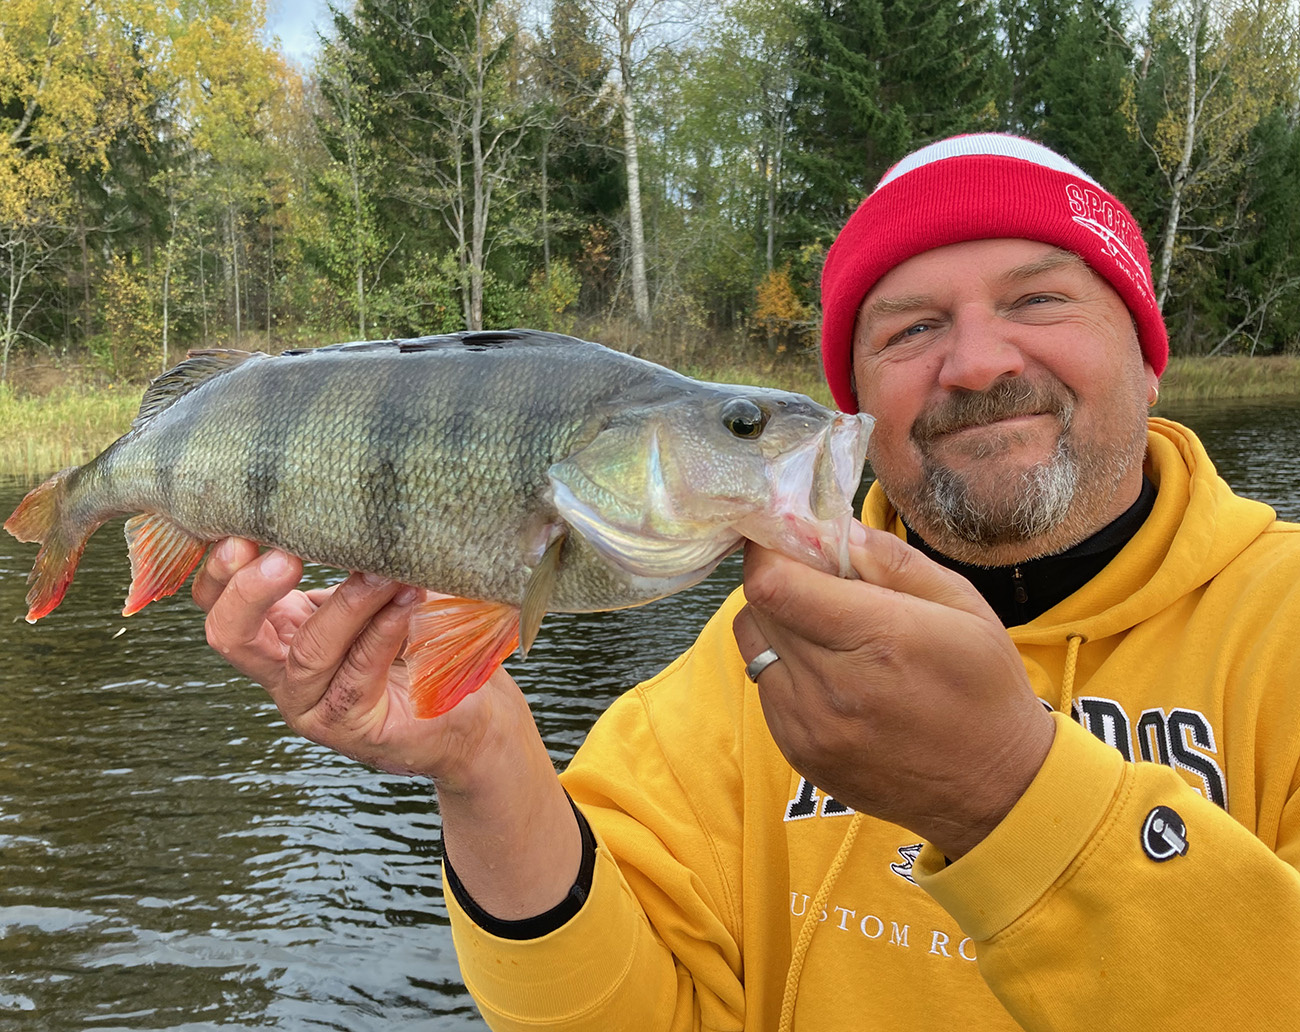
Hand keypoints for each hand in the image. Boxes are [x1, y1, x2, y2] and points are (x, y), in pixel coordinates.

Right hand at [192, 538, 580, 916]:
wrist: (472, 708)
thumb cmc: (426, 634)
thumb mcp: (381, 583)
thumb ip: (356, 550)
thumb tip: (359, 495)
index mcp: (278, 628)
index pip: (217, 601)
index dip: (218, 567)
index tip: (245, 527)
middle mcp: (283, 668)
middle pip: (231, 634)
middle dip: (249, 590)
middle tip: (286, 553)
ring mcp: (313, 703)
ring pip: (307, 652)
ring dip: (348, 604)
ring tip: (384, 570)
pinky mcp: (352, 726)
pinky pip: (357, 675)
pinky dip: (382, 632)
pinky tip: (406, 602)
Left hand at [733, 525, 1054, 859]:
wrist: (994, 790)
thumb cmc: (984, 688)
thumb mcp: (961, 604)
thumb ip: (890, 560)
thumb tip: (831, 527)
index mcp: (879, 638)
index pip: (773, 584)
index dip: (769, 550)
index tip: (788, 537)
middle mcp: (834, 686)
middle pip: (758, 606)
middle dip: (779, 579)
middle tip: (818, 579)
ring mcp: (810, 726)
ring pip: (752, 643)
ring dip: (777, 622)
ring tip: (826, 628)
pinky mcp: (799, 752)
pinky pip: (765, 686)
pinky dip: (785, 666)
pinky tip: (832, 672)